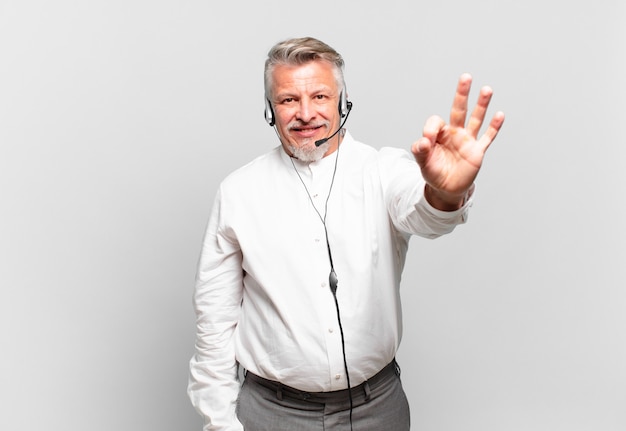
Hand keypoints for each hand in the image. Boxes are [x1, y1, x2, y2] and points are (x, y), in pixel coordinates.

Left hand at [411, 73, 504, 210]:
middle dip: (461, 94)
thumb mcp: (422, 162)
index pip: (436, 121)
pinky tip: (499, 115)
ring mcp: (467, 141)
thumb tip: (423, 141)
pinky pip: (487, 138)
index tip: (427, 141)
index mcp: (439, 134)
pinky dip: (493, 128)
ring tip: (486, 89)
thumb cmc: (433, 172)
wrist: (446, 188)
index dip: (431, 128)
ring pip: (475, 119)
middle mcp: (454, 133)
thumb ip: (420, 150)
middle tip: (465, 78)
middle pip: (459, 110)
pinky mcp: (477, 152)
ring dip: (481, 105)